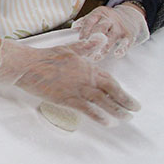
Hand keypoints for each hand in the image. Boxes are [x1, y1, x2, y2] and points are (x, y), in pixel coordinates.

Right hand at [0, 36, 139, 125]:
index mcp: (87, 66)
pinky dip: (99, 117)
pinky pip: (88, 110)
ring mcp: (78, 89)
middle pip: (112, 91)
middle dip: (126, 101)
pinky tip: (107, 122)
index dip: (121, 90)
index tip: (128, 98)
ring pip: (104, 102)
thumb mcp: (68, 48)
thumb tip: (98, 40)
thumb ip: (85, 47)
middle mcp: (86, 78)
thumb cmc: (45, 56)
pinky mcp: (68, 99)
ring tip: (125, 118)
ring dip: (117, 111)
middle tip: (135, 109)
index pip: (110, 80)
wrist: (28, 65)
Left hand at [72, 3, 148, 59]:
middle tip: (85, 51)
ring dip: (103, 48)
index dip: (84, 31)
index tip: (80, 40)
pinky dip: (122, 48)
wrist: (130, 15)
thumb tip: (72, 30)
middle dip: (92, 40)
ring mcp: (120, 27)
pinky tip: (117, 54)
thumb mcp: (96, 16)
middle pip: (100, 29)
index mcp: (99, 13)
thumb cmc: (107, 19)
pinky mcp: (129, 35)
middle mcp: (110, 19)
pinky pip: (125, 42)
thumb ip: (84, 22)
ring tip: (95, 58)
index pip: (90, 21)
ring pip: (111, 37)